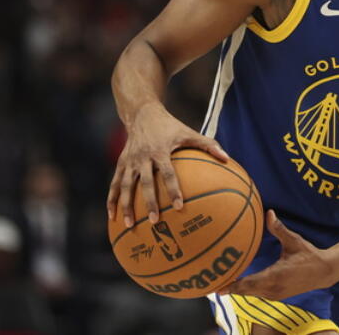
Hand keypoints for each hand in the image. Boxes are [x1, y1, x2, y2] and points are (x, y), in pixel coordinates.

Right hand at [106, 102, 228, 227]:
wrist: (142, 113)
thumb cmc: (170, 126)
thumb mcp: (189, 132)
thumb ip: (208, 145)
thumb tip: (228, 159)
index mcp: (160, 151)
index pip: (167, 173)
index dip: (173, 189)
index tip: (179, 206)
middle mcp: (143, 157)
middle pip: (145, 183)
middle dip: (149, 202)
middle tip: (155, 221)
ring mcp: (130, 161)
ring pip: (124, 186)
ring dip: (125, 206)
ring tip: (128, 225)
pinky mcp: (121, 163)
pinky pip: (114, 184)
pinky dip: (111, 200)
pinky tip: (111, 217)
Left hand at [220, 211, 338, 299]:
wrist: (323, 272)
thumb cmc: (308, 254)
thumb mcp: (293, 240)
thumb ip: (279, 229)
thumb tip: (269, 213)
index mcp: (275, 275)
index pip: (250, 284)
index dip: (234, 287)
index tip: (219, 287)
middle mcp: (274, 288)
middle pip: (247, 292)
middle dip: (231, 289)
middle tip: (214, 284)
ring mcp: (276, 294)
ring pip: (252, 294)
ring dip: (239, 291)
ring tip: (223, 285)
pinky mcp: (278, 295)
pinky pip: (259, 293)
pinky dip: (248, 290)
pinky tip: (240, 285)